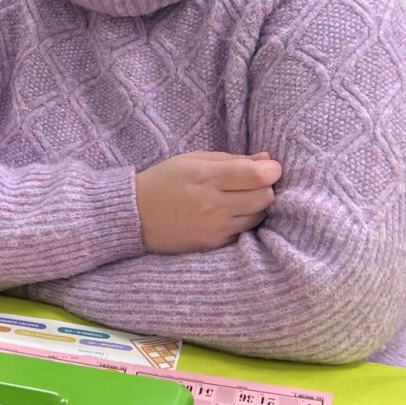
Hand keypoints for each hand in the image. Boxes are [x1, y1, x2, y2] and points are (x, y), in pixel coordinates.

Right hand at [133, 152, 281, 254]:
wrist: (134, 216)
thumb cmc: (164, 181)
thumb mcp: (193, 160)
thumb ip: (232, 160)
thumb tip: (267, 160)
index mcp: (206, 177)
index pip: (258, 176)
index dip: (271, 170)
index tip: (269, 168)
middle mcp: (213, 205)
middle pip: (265, 198)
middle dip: (265, 188)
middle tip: (254, 183)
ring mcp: (214, 228)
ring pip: (258, 217)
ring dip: (256, 206)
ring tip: (240, 199)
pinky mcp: (213, 244)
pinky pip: (244, 232)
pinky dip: (243, 222)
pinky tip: (230, 214)